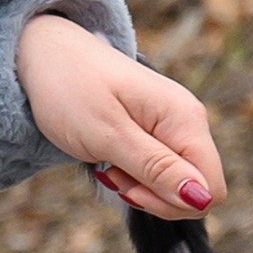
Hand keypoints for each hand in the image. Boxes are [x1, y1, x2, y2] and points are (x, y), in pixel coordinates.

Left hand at [16, 13, 226, 221]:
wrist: (42, 49)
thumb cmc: (68, 86)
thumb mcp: (107, 133)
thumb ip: (156, 167)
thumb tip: (203, 199)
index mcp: (184, 117)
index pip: (210, 190)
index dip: (173, 203)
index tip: (127, 188)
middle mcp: (187, 119)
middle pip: (197, 190)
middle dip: (155, 197)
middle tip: (112, 175)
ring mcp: (172, 123)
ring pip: (178, 184)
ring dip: (143, 187)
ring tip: (107, 164)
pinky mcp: (156, 128)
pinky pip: (162, 169)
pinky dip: (136, 175)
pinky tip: (109, 159)